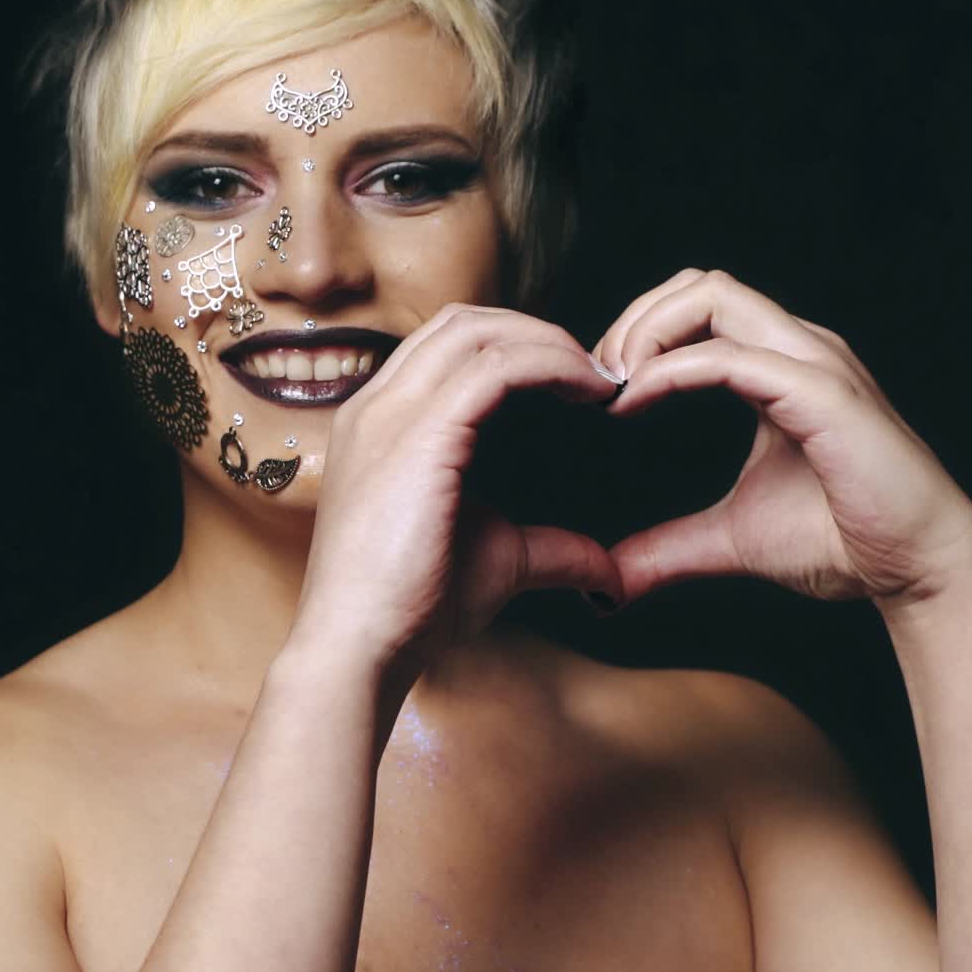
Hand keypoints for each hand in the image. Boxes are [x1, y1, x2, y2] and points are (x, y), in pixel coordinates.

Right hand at [290, 305, 622, 680]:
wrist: (361, 649)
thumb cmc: (412, 607)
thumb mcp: (496, 560)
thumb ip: (551, 549)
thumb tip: (611, 572)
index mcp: (380, 421)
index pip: (448, 345)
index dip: (514, 346)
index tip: (574, 381)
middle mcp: (377, 403)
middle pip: (462, 322)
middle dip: (534, 331)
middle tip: (593, 372)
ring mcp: (390, 412)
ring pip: (478, 331)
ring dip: (548, 343)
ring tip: (597, 378)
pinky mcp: (419, 433)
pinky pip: (496, 368)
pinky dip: (549, 366)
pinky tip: (589, 391)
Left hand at [593, 269, 971, 607]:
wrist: (919, 572)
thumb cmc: (841, 542)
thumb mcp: (730, 539)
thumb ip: (667, 548)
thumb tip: (608, 584)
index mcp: (779, 365)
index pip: (698, 305)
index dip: (639, 333)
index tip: (601, 391)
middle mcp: (797, 348)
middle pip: (699, 284)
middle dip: (634, 319)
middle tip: (597, 380)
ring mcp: (813, 362)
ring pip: (713, 294)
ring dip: (647, 331)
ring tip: (614, 386)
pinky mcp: (822, 393)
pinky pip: (730, 357)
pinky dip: (670, 371)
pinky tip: (635, 403)